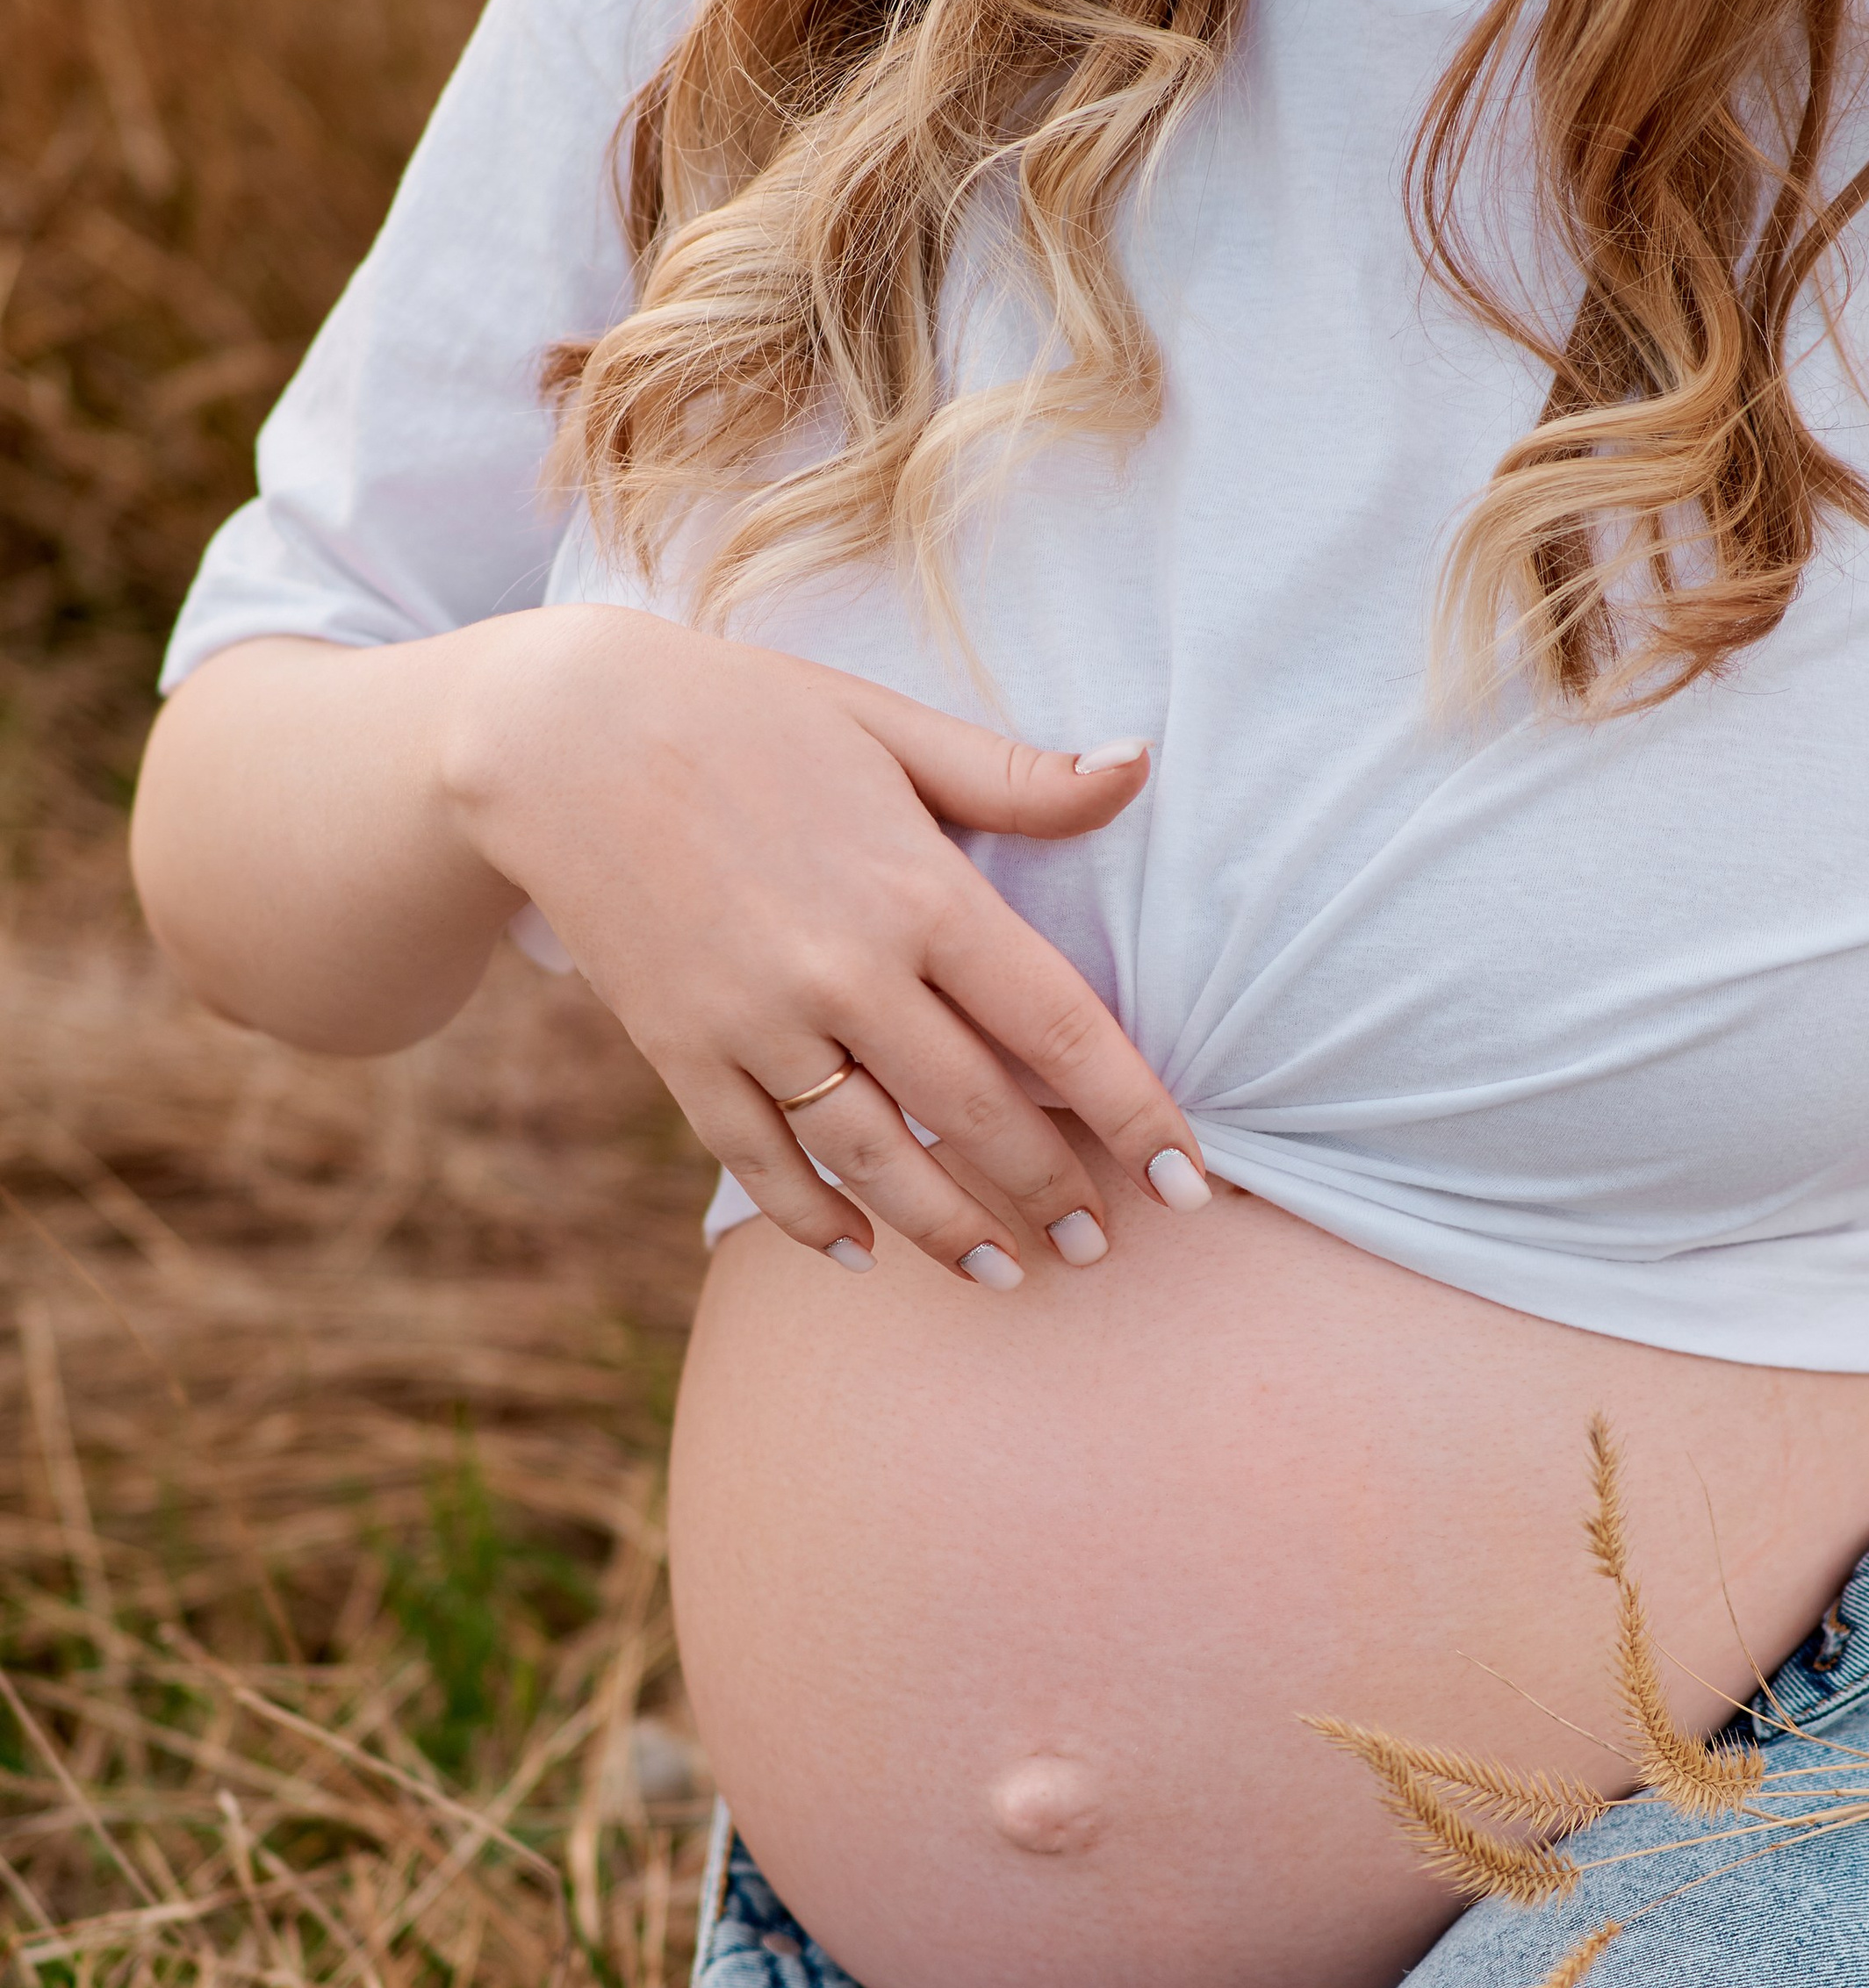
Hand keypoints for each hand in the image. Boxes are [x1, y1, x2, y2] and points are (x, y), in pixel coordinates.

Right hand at [452, 606, 1208, 1285]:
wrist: (557, 732)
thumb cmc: (745, 714)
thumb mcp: (888, 724)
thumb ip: (1015, 775)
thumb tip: (1137, 766)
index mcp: (919, 888)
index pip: (1060, 1030)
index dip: (1137, 1118)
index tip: (1191, 1185)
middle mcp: (846, 970)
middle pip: (978, 1116)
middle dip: (1054, 1195)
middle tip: (1104, 1249)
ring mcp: (756, 1021)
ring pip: (874, 1160)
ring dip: (947, 1231)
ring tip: (1005, 1273)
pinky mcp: (681, 1050)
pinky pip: (758, 1159)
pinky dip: (810, 1215)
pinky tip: (859, 1250)